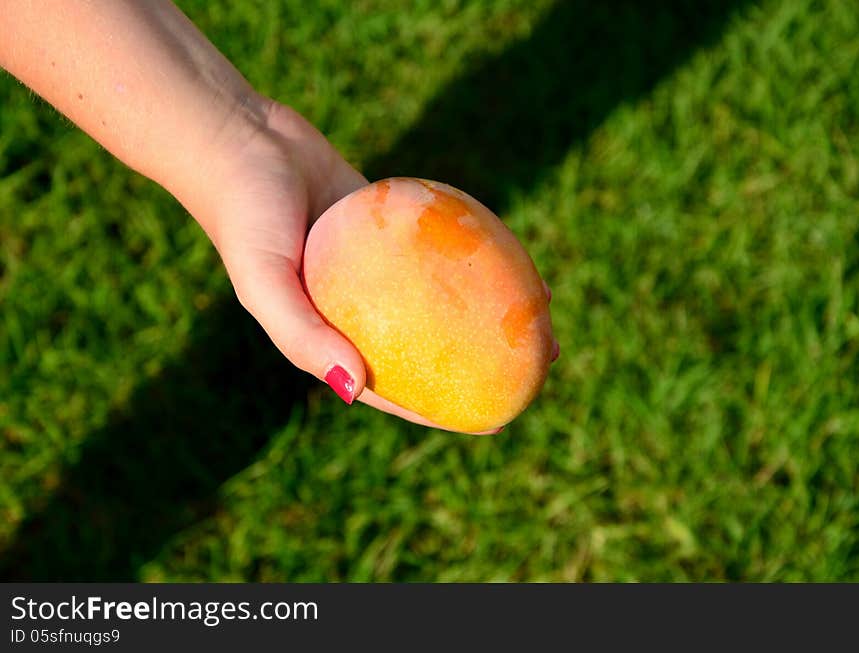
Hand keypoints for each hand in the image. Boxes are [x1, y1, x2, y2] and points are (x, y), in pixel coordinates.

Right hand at [199, 100, 509, 432]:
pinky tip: (512, 255)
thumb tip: (355, 389)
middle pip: (431, 342)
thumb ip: (304, 337)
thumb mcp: (264, 284)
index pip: (397, 384)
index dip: (443, 408)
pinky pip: (442, 244)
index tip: (492, 419)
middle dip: (484, 360)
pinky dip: (476, 253)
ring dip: (490, 308)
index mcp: (332, 333)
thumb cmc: (245, 216)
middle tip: (538, 364)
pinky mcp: (390, 224)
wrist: (239, 140)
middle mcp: (361, 305)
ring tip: (542, 312)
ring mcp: (379, 264)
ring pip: (446, 294)